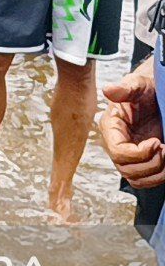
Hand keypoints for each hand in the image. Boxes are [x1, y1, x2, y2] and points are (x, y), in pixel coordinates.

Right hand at [100, 62, 164, 188]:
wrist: (156, 96)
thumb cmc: (146, 91)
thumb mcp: (138, 85)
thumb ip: (125, 88)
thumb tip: (108, 90)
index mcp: (111, 127)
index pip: (117, 152)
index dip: (139, 153)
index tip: (156, 142)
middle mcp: (116, 144)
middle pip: (126, 169)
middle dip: (151, 163)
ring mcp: (127, 154)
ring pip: (135, 178)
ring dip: (156, 172)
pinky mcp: (139, 161)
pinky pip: (143, 180)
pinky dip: (158, 176)